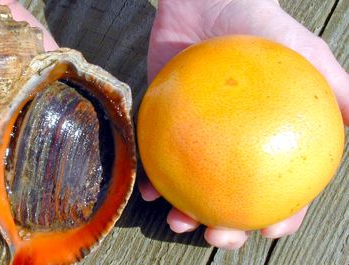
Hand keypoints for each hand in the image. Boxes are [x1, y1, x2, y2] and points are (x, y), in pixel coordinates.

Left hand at [142, 0, 348, 248]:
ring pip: (193, 189)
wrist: (207, 1)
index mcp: (268, 139)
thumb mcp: (308, 54)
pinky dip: (153, 179)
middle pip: (234, 200)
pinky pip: (156, 159)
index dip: (282, 216)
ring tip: (177, 222)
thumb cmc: (260, 27)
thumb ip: (337, 92)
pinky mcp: (164, 125)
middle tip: (217, 235)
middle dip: (227, 228)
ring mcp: (197, 138)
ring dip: (185, 214)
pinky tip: (150, 191)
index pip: (283, 188)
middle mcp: (232, 145)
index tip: (271, 230)